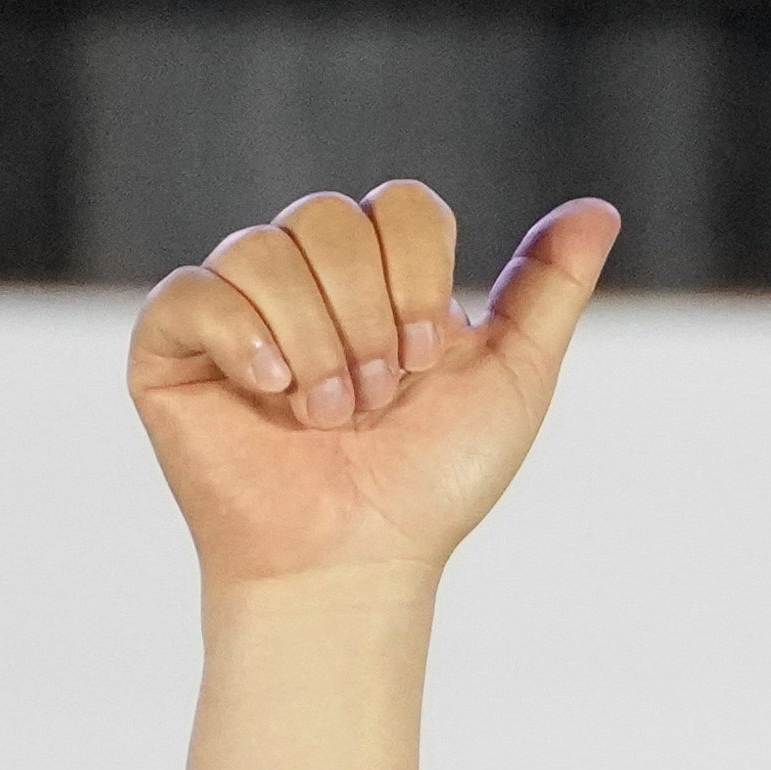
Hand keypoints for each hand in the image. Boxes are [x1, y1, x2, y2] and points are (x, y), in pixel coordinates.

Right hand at [133, 185, 615, 595]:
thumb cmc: (430, 484)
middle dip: (368, 317)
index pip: (401, 205)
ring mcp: (233, 307)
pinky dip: (243, 340)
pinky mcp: (171, 345)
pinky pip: (195, 290)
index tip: (425, 361)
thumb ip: (548, 289)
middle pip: (329, 217)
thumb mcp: (512, 380)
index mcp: (377, 273)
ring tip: (327, 417)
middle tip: (375, 400)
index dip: (418, 278)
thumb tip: (599, 211)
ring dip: (316, 344)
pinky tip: (270, 393)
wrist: (358, 563)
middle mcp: (303, 276)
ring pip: (264, 249)